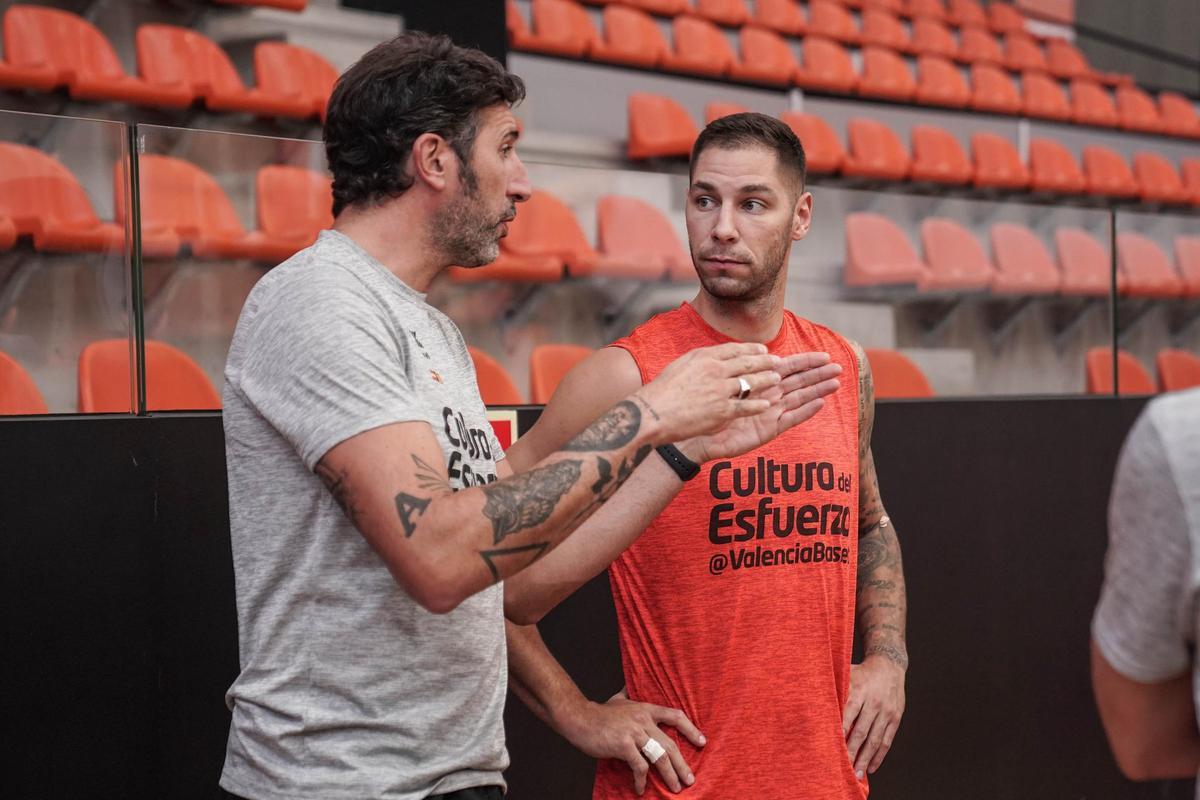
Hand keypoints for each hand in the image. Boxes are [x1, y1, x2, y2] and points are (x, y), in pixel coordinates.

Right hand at [557, 688, 705, 795]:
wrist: (579, 719)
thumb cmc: (599, 713)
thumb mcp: (618, 699)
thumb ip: (628, 694)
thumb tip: (630, 685)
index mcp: (645, 709)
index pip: (675, 716)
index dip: (691, 729)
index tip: (702, 742)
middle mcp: (643, 719)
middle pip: (670, 743)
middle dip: (682, 764)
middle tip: (690, 779)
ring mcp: (634, 732)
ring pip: (659, 756)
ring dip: (669, 774)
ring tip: (675, 787)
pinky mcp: (623, 745)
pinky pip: (639, 766)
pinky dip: (641, 780)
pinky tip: (641, 788)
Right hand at [634, 342, 781, 445]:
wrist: (652, 413)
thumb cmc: (661, 391)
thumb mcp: (680, 365)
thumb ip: (699, 360)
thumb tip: (713, 358)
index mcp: (704, 357)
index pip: (734, 349)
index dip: (752, 349)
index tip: (763, 350)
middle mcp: (715, 371)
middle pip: (747, 363)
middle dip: (765, 362)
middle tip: (778, 362)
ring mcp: (720, 391)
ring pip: (750, 383)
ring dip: (766, 380)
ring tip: (776, 380)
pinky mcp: (721, 411)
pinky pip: (746, 407)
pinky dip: (758, 405)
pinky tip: (767, 405)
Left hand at [681, 352, 842, 462]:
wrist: (699, 434)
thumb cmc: (710, 408)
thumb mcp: (727, 383)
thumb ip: (744, 368)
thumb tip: (758, 350)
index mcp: (759, 383)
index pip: (787, 368)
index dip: (805, 362)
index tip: (823, 355)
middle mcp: (769, 397)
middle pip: (799, 382)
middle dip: (818, 374)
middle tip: (839, 366)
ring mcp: (771, 414)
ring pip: (799, 398)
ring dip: (817, 390)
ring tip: (836, 383)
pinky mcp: (769, 429)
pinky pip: (790, 418)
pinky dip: (805, 411)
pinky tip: (819, 403)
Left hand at [843, 656, 905, 778]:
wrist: (889, 666)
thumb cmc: (862, 672)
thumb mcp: (847, 675)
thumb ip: (836, 690)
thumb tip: (817, 704)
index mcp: (859, 691)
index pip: (848, 714)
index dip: (840, 732)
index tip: (832, 747)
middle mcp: (874, 703)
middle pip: (861, 732)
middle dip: (851, 752)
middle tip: (842, 768)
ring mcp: (886, 712)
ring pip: (875, 740)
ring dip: (865, 759)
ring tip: (857, 774)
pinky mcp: (895, 719)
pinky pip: (887, 740)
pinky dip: (879, 756)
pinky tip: (871, 767)